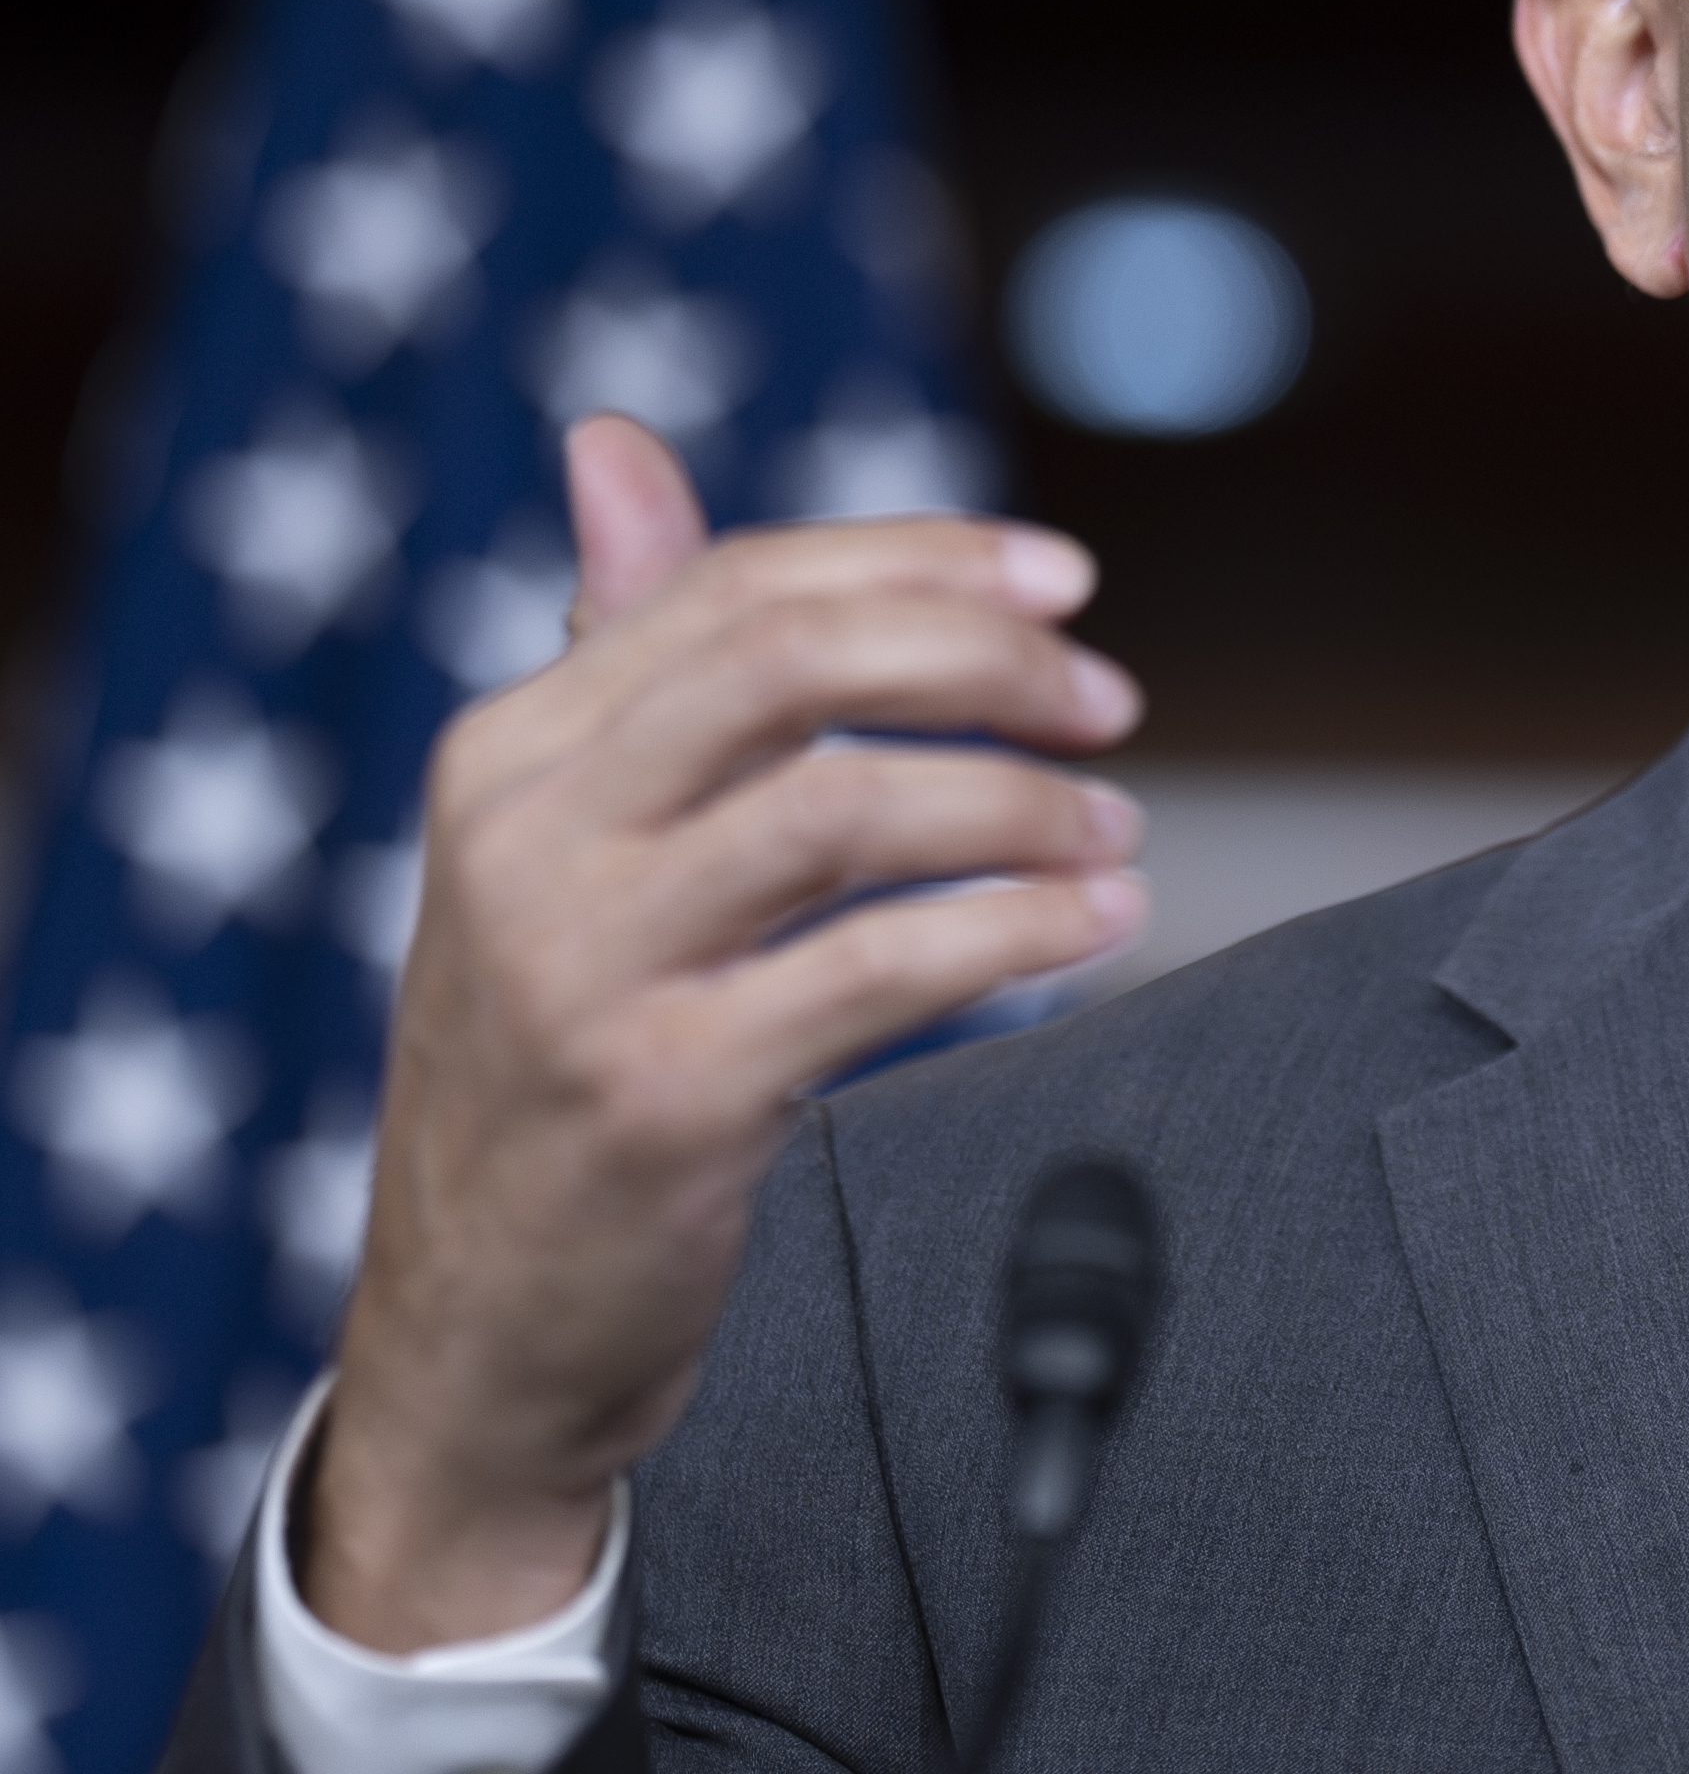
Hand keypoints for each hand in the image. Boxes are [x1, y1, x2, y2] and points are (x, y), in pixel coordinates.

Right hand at [305, 416, 1148, 1652]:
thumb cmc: (555, 1067)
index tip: (1064, 578)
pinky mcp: (663, 1098)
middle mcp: (525, 842)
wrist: (476, 1340)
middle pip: (790, 665)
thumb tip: (615, 443)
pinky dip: (1017, 927)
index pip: (737, 588)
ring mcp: (583, 970)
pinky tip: (1095, 920)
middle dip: (982, 658)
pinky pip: (880, 968)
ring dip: (1020, 806)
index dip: (921, 560)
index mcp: (509, 755)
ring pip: (846, 807)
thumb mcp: (559, 850)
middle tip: (1107, 696)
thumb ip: (621, 652)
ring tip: (1116, 831)